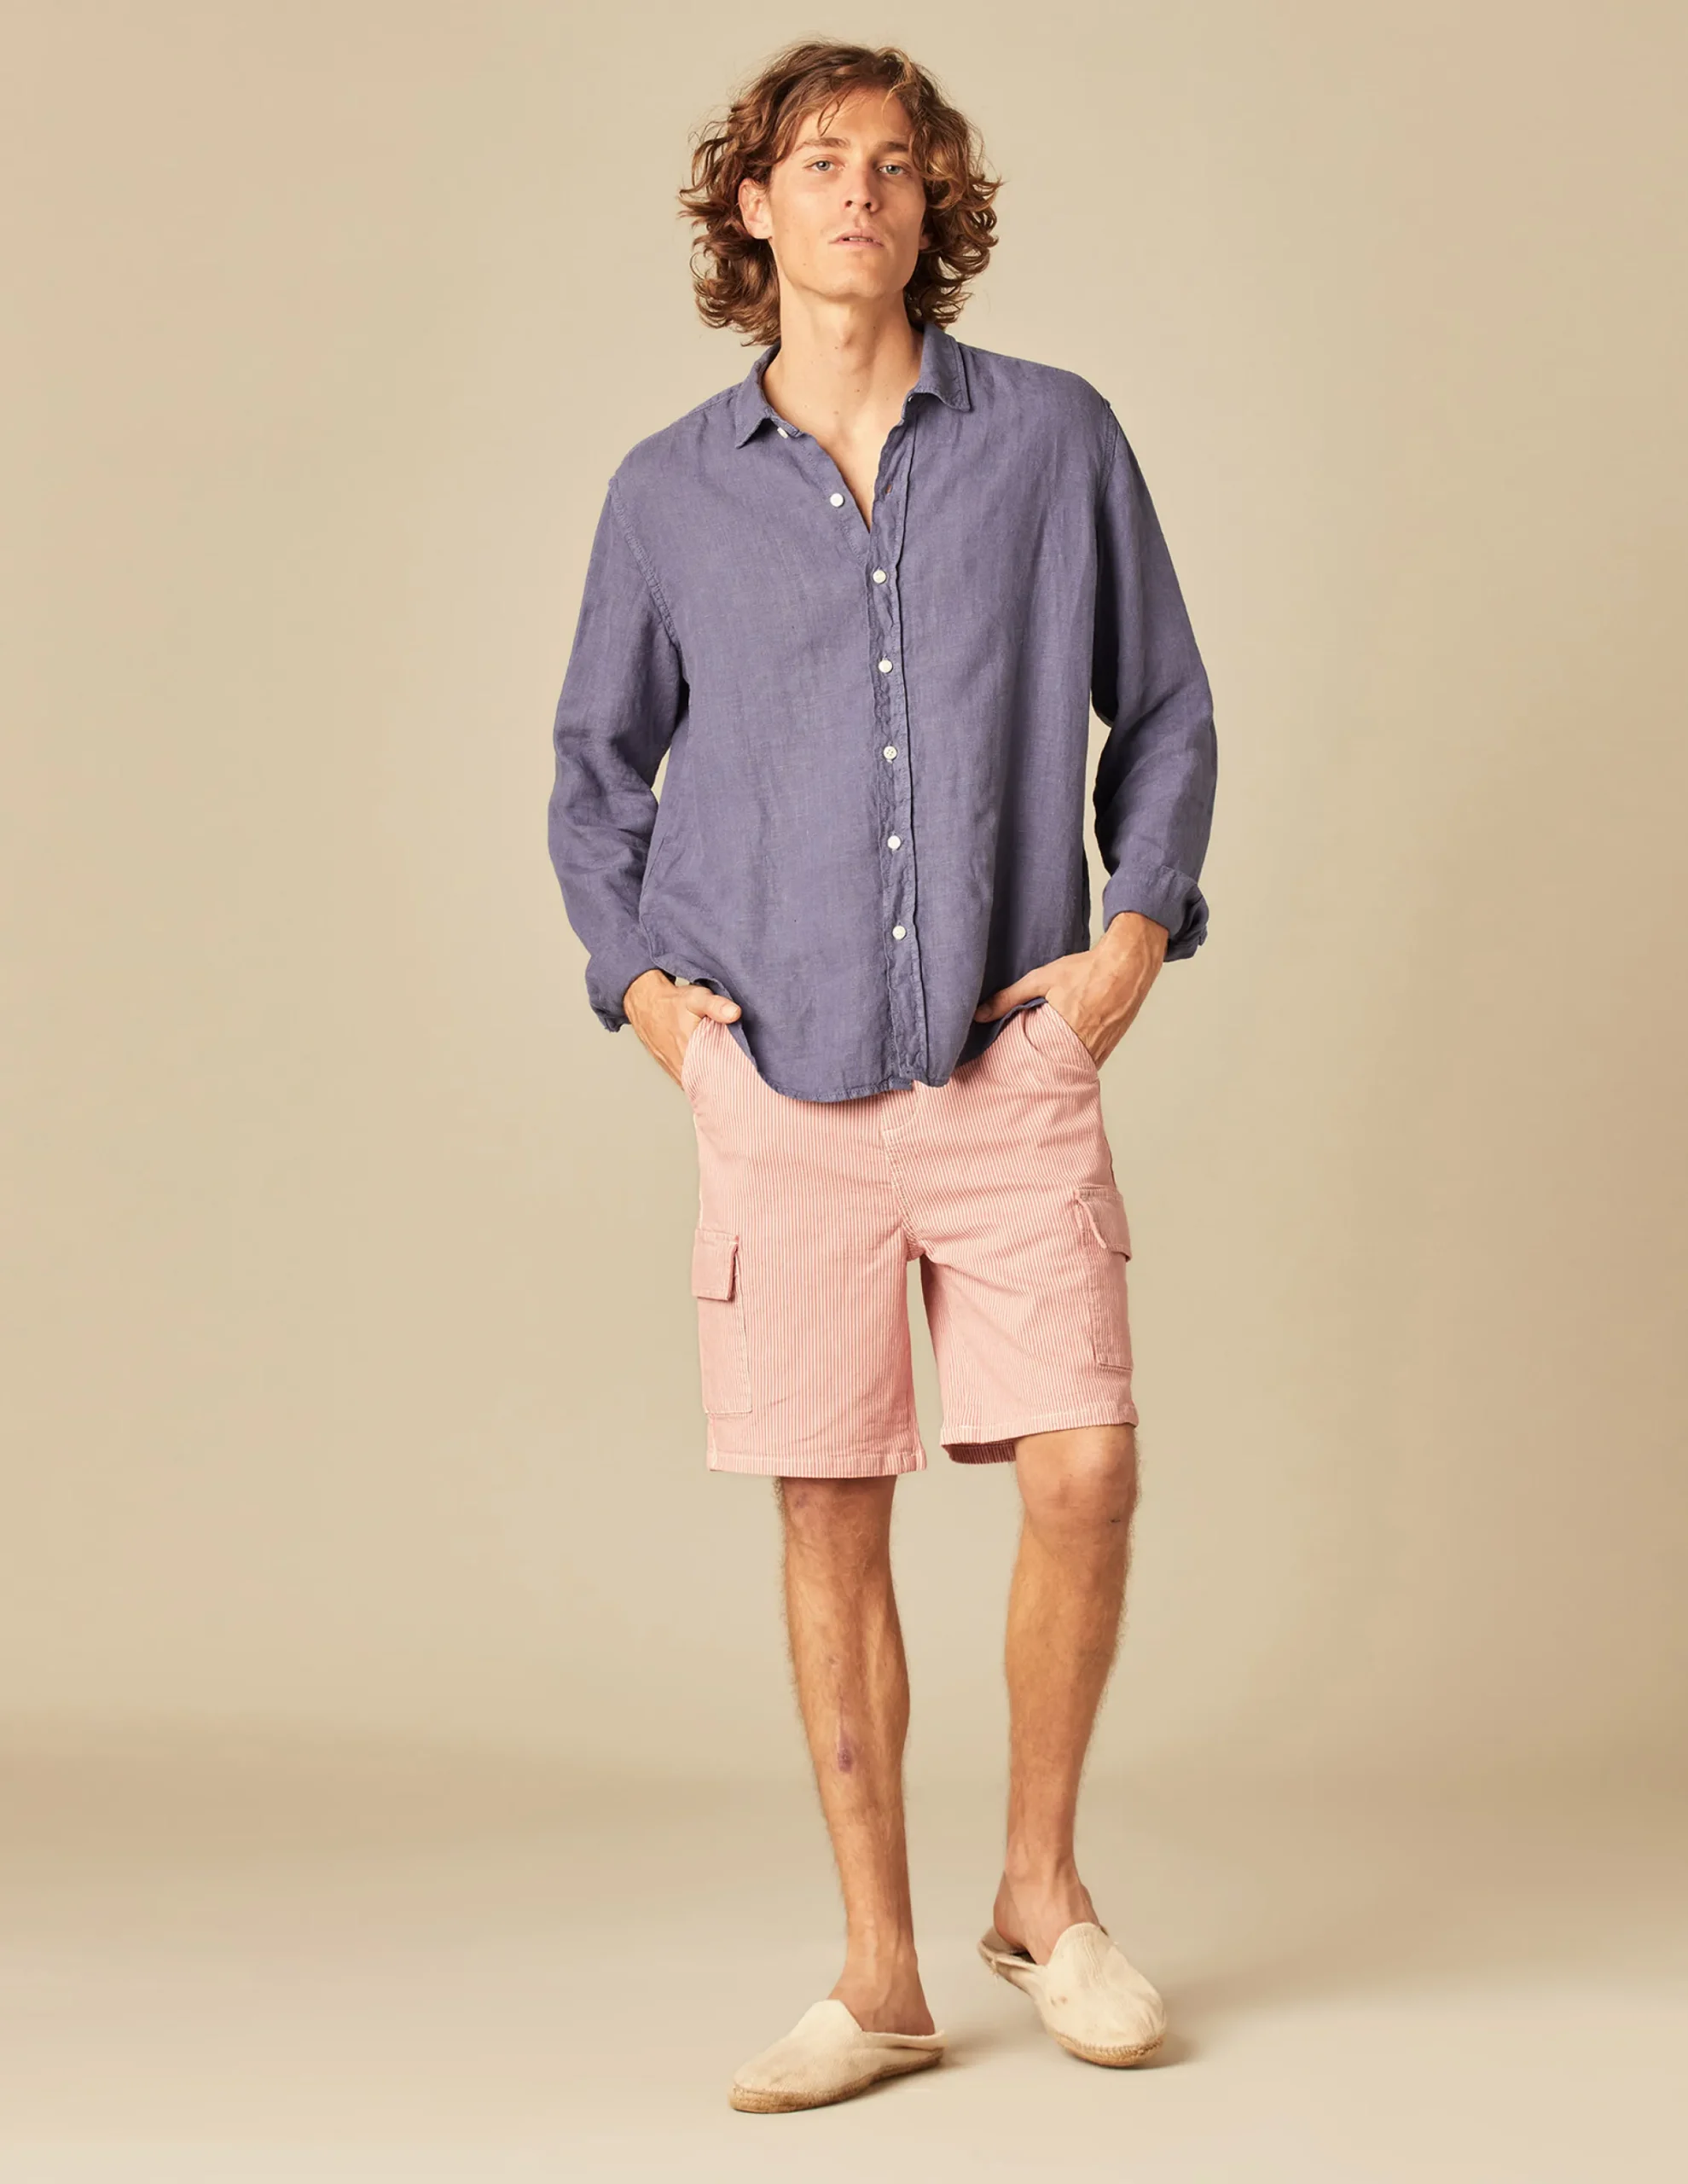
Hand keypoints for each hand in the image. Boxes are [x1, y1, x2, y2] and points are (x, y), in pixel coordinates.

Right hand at [624, 969, 742, 1087]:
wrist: (645, 1005)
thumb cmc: (672, 1003)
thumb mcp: (696, 998)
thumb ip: (716, 1005)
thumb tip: (735, 1013)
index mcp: (689, 1053)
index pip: (717, 1078)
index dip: (734, 1079)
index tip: (747, 1077)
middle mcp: (681, 1068)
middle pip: (710, 1085)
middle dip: (727, 1083)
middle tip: (744, 1078)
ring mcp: (676, 1072)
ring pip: (700, 1086)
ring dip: (714, 1084)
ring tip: (731, 1079)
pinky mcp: (673, 1071)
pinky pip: (691, 1083)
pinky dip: (703, 1081)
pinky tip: (714, 1075)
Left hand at [972, 912, 1168, 1067]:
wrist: (1128, 964)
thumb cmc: (1087, 970)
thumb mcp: (1042, 979)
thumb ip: (1009, 997)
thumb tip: (979, 1014)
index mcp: (1066, 1033)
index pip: (1038, 1066)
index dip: (1022, 1072)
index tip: (1007, 1075)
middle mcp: (1086, 1047)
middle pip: (1056, 1072)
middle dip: (1038, 1074)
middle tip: (1020, 1077)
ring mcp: (1101, 1049)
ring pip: (1072, 1068)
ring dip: (1057, 1069)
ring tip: (1039, 1068)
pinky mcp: (1110, 1046)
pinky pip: (1088, 1062)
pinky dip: (1074, 1061)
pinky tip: (1062, 1056)